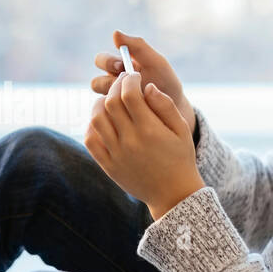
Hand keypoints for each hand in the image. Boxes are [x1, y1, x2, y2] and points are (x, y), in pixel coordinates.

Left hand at [84, 71, 205, 220]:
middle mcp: (130, 141)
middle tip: (122, 83)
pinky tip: (102, 120)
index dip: (129, 80)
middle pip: (110, 103)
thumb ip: (165, 106)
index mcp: (149, 130)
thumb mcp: (182, 130)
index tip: (133, 76)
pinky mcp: (108, 166)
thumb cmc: (181, 157)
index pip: (129, 94)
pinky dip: (91, 126)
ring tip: (111, 100)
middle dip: (115, 87)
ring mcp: (116, 154)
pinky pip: (90, 140)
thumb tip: (146, 86)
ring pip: (96, 119)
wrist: (173, 194)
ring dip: (100, 104)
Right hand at [91, 31, 195, 135]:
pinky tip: (126, 118)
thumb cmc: (166, 83)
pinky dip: (112, 118)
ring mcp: (113, 106)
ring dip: (112, 102)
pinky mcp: (114, 123)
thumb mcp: (156, 63)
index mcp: (119, 70)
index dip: (108, 62)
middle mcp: (112, 87)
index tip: (121, 66)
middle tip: (121, 86)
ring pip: (99, 103)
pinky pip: (104, 121)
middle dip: (106, 82)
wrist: (175, 113)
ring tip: (129, 106)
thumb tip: (115, 33)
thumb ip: (138, 46)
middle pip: (95, 82)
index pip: (101, 61)